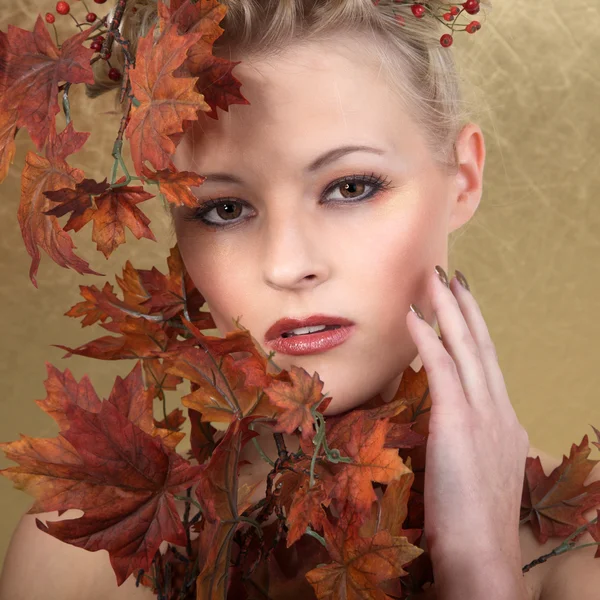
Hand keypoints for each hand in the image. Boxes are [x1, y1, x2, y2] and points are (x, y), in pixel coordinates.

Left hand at [406, 266, 529, 573]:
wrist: (482, 554)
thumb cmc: (472, 522)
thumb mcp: (477, 472)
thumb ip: (470, 442)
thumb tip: (455, 425)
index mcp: (504, 422)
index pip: (486, 365)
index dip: (474, 333)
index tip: (462, 307)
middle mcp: (499, 410)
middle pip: (481, 347)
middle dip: (466, 308)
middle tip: (452, 276)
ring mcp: (483, 414)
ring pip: (466, 348)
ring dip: (449, 309)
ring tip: (435, 279)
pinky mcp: (459, 422)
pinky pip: (441, 368)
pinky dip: (428, 338)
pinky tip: (415, 315)